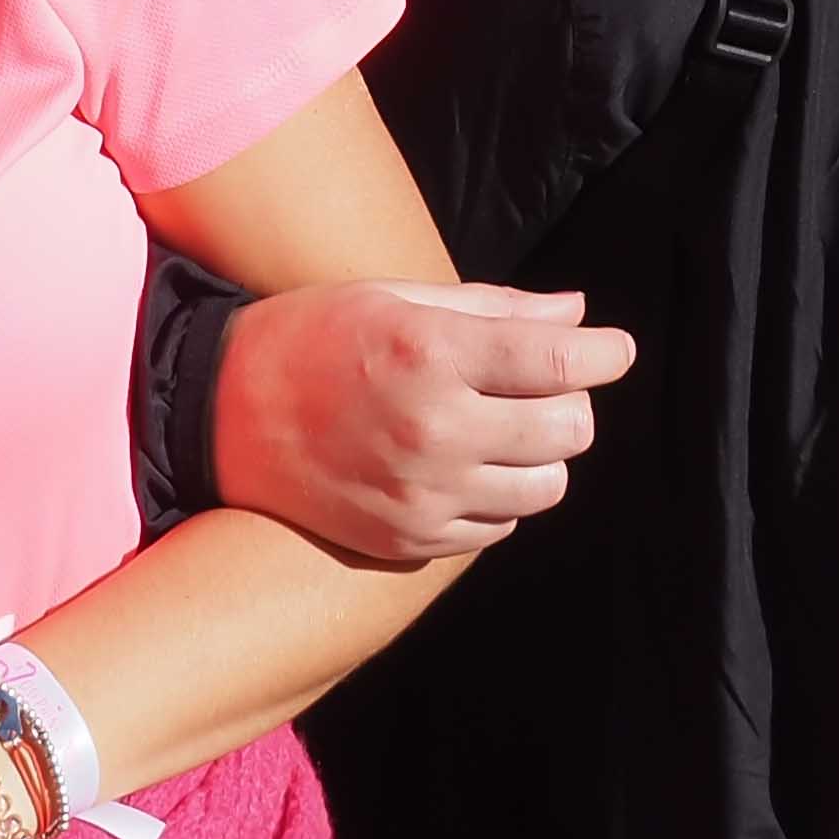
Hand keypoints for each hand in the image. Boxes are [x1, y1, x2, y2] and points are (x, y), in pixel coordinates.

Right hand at [213, 275, 633, 562]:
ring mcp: (422, 496)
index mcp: (430, 354)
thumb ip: (495, 309)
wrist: (223, 414)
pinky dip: (500, 495)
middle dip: (571, 401)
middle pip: (568, 431)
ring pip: (545, 487)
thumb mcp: (396, 297)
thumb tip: (578, 316)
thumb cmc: (315, 336)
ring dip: (542, 454)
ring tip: (505, 427)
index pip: (559, 365)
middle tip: (544, 383)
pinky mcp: (409, 541)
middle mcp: (433, 430)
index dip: (606, 354)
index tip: (615, 348)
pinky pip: (499, 526)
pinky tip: (464, 464)